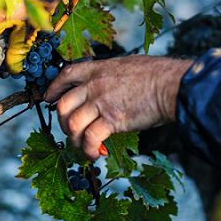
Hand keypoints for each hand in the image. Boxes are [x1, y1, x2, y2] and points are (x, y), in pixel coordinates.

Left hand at [44, 56, 191, 157]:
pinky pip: (90, 138)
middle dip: (62, 121)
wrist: (171, 85)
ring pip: (72, 124)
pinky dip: (89, 150)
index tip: (49, 98)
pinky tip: (96, 154)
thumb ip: (112, 77)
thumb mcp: (128, 66)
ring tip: (84, 147)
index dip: (54, 88)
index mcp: (99, 69)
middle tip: (71, 131)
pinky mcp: (112, 120)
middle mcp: (95, 85)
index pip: (67, 75)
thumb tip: (112, 89)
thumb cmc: (158, 75)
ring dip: (75, 140)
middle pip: (63, 104)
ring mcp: (101, 102)